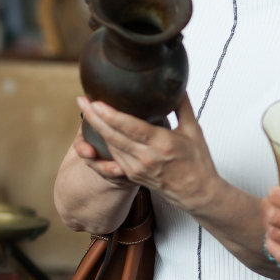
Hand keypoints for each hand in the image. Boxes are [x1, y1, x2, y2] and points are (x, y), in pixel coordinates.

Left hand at [76, 95, 218, 212]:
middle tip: (81, 99)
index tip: (97, 102)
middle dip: (94, 117)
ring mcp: (137, 168)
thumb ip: (182, 106)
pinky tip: (100, 128)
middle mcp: (147, 158)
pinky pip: (114, 155)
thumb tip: (177, 86)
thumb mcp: (194, 131)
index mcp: (163, 144)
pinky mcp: (132, 175)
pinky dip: (106, 141)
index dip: (111, 115)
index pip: (131, 128)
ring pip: (110, 146)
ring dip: (96, 128)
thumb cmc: (198, 163)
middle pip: (113, 136)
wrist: (197, 193)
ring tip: (88, 110)